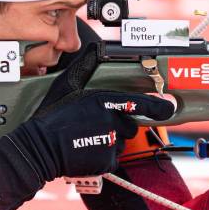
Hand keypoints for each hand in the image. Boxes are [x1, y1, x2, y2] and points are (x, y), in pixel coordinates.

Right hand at [0, 44, 173, 183]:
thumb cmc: (51, 116)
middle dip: (118, 125)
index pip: (140, 103)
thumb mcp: (67, 85)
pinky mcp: (106, 161)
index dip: (159, 106)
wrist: (38, 148)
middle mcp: (111, 121)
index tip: (170, 106)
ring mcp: (110, 142)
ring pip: (121, 142)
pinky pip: (113, 158)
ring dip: (110, 141)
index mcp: (105, 100)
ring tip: (87, 138)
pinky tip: (86, 151)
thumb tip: (95, 49)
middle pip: (129, 125)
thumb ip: (85, 67)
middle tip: (95, 126)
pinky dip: (103, 157)